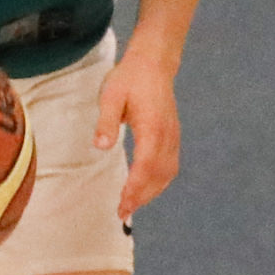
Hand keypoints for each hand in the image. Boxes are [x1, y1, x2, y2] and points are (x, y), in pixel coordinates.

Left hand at [94, 47, 180, 223]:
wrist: (153, 63)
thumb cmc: (129, 78)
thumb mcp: (111, 96)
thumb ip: (106, 122)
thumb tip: (101, 146)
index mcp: (153, 127)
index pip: (146, 166)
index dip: (135, 188)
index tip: (123, 204)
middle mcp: (167, 135)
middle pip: (159, 175)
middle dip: (142, 196)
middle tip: (122, 212)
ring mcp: (173, 136)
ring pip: (167, 173)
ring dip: (152, 192)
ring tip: (132, 204)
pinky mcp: (172, 136)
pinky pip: (170, 165)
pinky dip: (159, 181)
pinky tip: (145, 188)